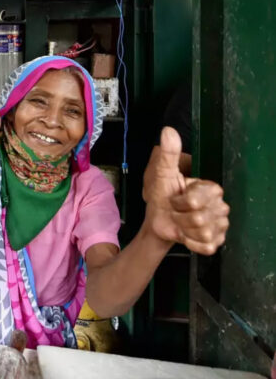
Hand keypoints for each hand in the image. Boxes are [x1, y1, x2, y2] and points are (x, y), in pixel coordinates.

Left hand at [143, 127, 229, 254]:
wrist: (158, 220)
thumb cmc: (162, 196)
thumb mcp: (163, 174)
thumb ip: (168, 154)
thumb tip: (168, 131)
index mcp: (212, 190)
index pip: (197, 200)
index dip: (180, 202)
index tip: (174, 197)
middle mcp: (220, 207)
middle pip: (199, 218)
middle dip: (179, 216)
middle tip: (175, 211)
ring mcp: (220, 225)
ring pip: (202, 233)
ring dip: (183, 229)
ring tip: (180, 222)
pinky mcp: (215, 242)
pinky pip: (205, 247)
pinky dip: (190, 243)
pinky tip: (185, 236)